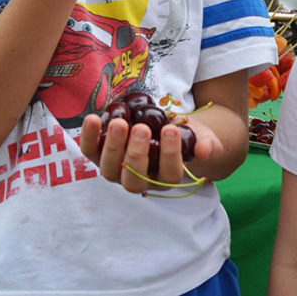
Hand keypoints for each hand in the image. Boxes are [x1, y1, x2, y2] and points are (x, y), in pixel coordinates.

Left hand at [80, 113, 220, 193]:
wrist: (165, 126)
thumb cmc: (186, 135)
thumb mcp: (202, 137)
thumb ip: (207, 144)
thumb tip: (204, 149)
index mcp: (166, 179)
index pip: (168, 175)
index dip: (169, 155)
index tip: (171, 130)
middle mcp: (140, 180)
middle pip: (134, 180)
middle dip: (136, 155)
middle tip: (142, 128)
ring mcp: (117, 170)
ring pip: (109, 170)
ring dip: (112, 147)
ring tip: (120, 122)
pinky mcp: (100, 155)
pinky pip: (90, 151)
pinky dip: (89, 137)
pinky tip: (93, 118)